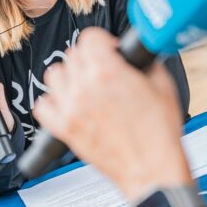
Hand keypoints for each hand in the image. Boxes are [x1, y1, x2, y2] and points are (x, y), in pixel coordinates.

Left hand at [34, 27, 190, 199]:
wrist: (151, 169)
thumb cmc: (159, 133)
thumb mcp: (163, 85)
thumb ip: (144, 62)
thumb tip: (135, 53)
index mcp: (108, 72)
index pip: (90, 36)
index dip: (104, 42)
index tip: (111, 51)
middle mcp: (84, 87)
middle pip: (73, 55)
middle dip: (90, 59)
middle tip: (104, 72)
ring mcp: (70, 109)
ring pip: (54, 76)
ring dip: (69, 77)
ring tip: (85, 86)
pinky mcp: (63, 130)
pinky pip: (42, 106)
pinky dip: (52, 103)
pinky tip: (69, 105)